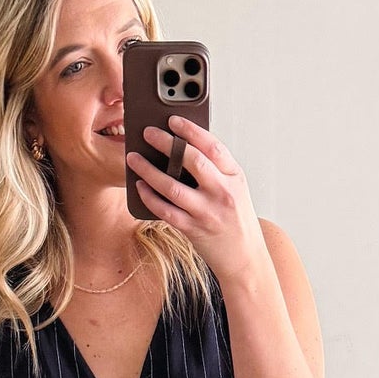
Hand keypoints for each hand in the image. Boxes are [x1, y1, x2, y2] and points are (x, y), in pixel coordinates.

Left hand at [126, 118, 267, 288]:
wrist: (244, 258)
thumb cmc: (236, 219)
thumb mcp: (235, 188)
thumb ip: (215, 169)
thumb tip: (180, 147)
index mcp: (234, 176)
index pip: (213, 146)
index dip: (191, 130)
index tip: (172, 120)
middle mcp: (223, 192)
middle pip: (191, 161)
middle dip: (166, 143)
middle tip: (147, 133)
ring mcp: (208, 212)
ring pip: (172, 186)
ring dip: (148, 170)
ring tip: (133, 158)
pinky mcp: (194, 230)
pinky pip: (166, 211)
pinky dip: (150, 197)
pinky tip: (139, 186)